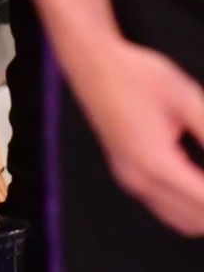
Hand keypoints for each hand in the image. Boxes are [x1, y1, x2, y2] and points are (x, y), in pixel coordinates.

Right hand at [67, 37, 203, 236]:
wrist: (91, 62)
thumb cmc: (137, 74)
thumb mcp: (186, 98)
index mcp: (155, 162)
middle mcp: (140, 180)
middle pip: (199, 221)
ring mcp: (130, 181)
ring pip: (184, 222)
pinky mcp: (126, 176)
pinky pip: (167, 209)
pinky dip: (190, 205)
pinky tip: (198, 177)